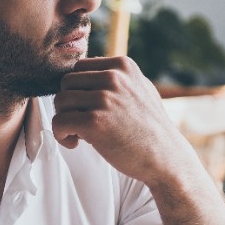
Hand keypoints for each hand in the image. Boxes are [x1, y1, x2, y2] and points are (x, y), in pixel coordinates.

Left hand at [52, 56, 192, 185]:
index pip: (79, 67)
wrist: (165, 158)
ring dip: (63, 119)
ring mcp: (104, 99)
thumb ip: (119, 77)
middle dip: (68, 104)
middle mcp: (113, 78)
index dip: (77, 89)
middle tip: (80, 122)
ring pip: (60, 101)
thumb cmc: (151, 128)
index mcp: (122, 66)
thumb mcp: (141, 89)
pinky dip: (60, 135)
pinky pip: (59, 122)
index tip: (86, 108)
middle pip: (66, 82)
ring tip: (78, 134)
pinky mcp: (95, 122)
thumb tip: (90, 66)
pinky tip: (75, 143)